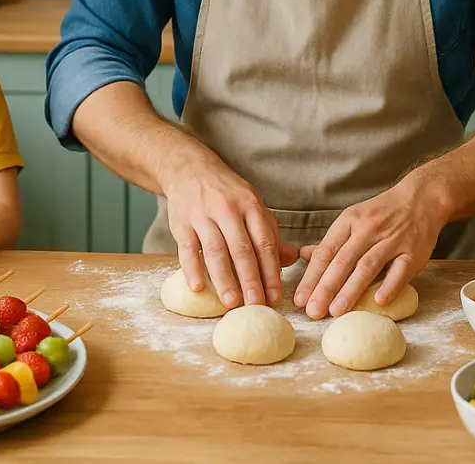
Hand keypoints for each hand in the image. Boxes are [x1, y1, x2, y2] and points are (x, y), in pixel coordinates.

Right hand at [163, 157, 297, 310]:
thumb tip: (292, 258)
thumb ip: (269, 234)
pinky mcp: (181, 223)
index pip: (264, 242)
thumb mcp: (252, 206)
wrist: (190, 170)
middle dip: (250, 279)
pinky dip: (192, 269)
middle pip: (241, 249)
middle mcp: (228, 209)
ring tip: (231, 303)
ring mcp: (203, 215)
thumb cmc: (227, 195)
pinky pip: (186, 248)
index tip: (274, 296)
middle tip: (256, 305)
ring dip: (224, 279)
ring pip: (215, 251)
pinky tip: (198, 287)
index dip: (271, 271)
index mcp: (251, 206)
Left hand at [293, 182, 444, 319]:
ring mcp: (392, 241)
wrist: (421, 198)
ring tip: (336, 311)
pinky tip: (379, 301)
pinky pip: (400, 270)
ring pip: (367, 266)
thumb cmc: (383, 213)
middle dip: (326, 288)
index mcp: (350, 222)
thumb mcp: (353, 219)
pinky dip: (390, 285)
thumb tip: (306, 256)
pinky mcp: (413, 252)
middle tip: (313, 311)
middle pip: (343, 261)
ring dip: (351, 290)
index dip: (312, 276)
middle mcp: (368, 230)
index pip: (326, 252)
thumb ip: (332, 241)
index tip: (300, 299)